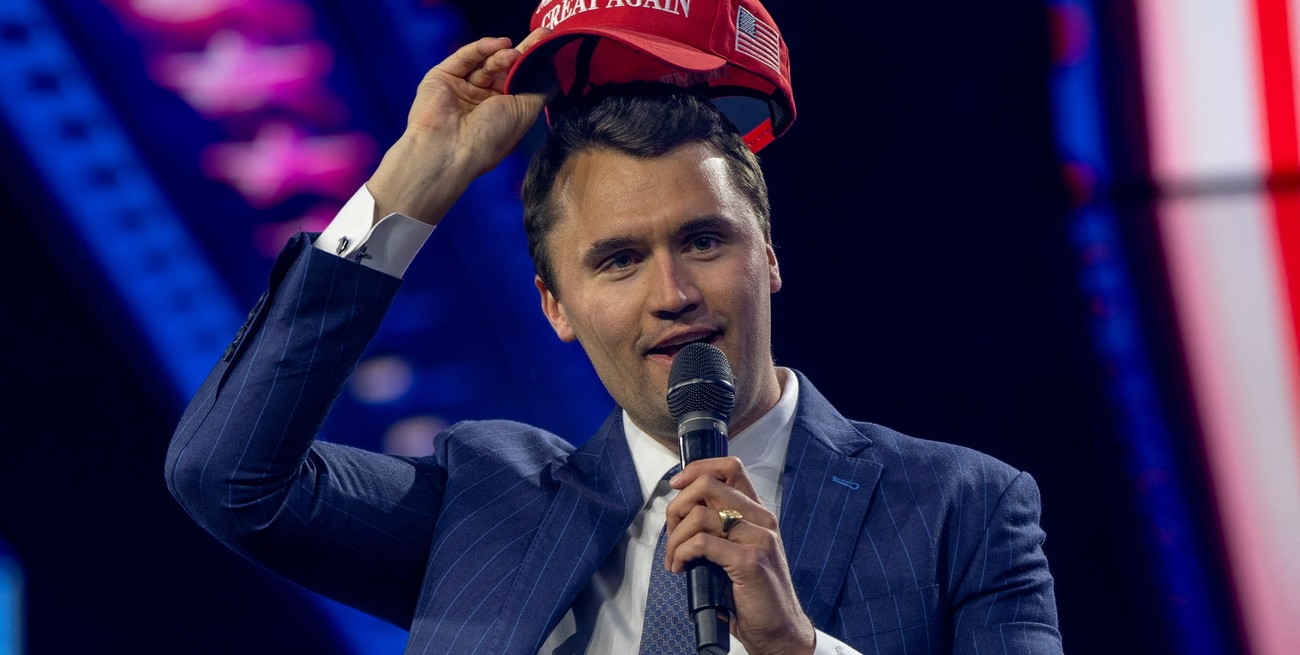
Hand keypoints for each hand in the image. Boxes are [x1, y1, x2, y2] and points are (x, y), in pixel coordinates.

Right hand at [367, 28, 553, 224]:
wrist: (451, 149)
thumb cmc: (491, 138)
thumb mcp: (525, 112)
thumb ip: (541, 89)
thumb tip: (555, 72)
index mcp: (502, 114)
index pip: (519, 82)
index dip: (533, 65)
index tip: (550, 45)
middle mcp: (482, 101)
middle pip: (504, 69)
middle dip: (523, 52)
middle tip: (541, 34)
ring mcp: (461, 89)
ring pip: (486, 63)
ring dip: (503, 55)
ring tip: (514, 52)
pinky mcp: (442, 77)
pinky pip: (465, 58)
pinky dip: (483, 48)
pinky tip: (500, 44)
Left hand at [664, 457, 815, 654]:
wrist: (780, 631)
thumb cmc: (754, 595)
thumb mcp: (738, 552)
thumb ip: (720, 529)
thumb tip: (681, 514)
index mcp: (758, 513)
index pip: (730, 468)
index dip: (697, 469)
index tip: (676, 485)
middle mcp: (762, 519)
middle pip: (708, 484)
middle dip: (677, 507)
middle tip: (671, 535)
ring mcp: (758, 538)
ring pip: (700, 514)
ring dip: (675, 538)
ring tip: (674, 559)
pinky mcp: (750, 561)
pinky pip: (702, 542)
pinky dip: (681, 553)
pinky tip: (680, 567)